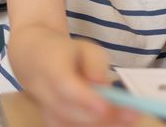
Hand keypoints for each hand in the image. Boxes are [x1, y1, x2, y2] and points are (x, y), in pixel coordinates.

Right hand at [9, 29, 137, 126]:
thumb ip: (95, 63)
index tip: (105, 106)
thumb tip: (103, 85)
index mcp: (51, 67)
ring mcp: (45, 110)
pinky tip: (116, 123)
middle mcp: (44, 93)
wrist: (32, 59)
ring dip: (102, 124)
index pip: (66, 87)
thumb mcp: (84, 46)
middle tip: (133, 114)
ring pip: (72, 124)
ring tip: (129, 119)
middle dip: (104, 116)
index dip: (85, 99)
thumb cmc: (64, 51)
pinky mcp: (51, 121)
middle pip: (72, 111)